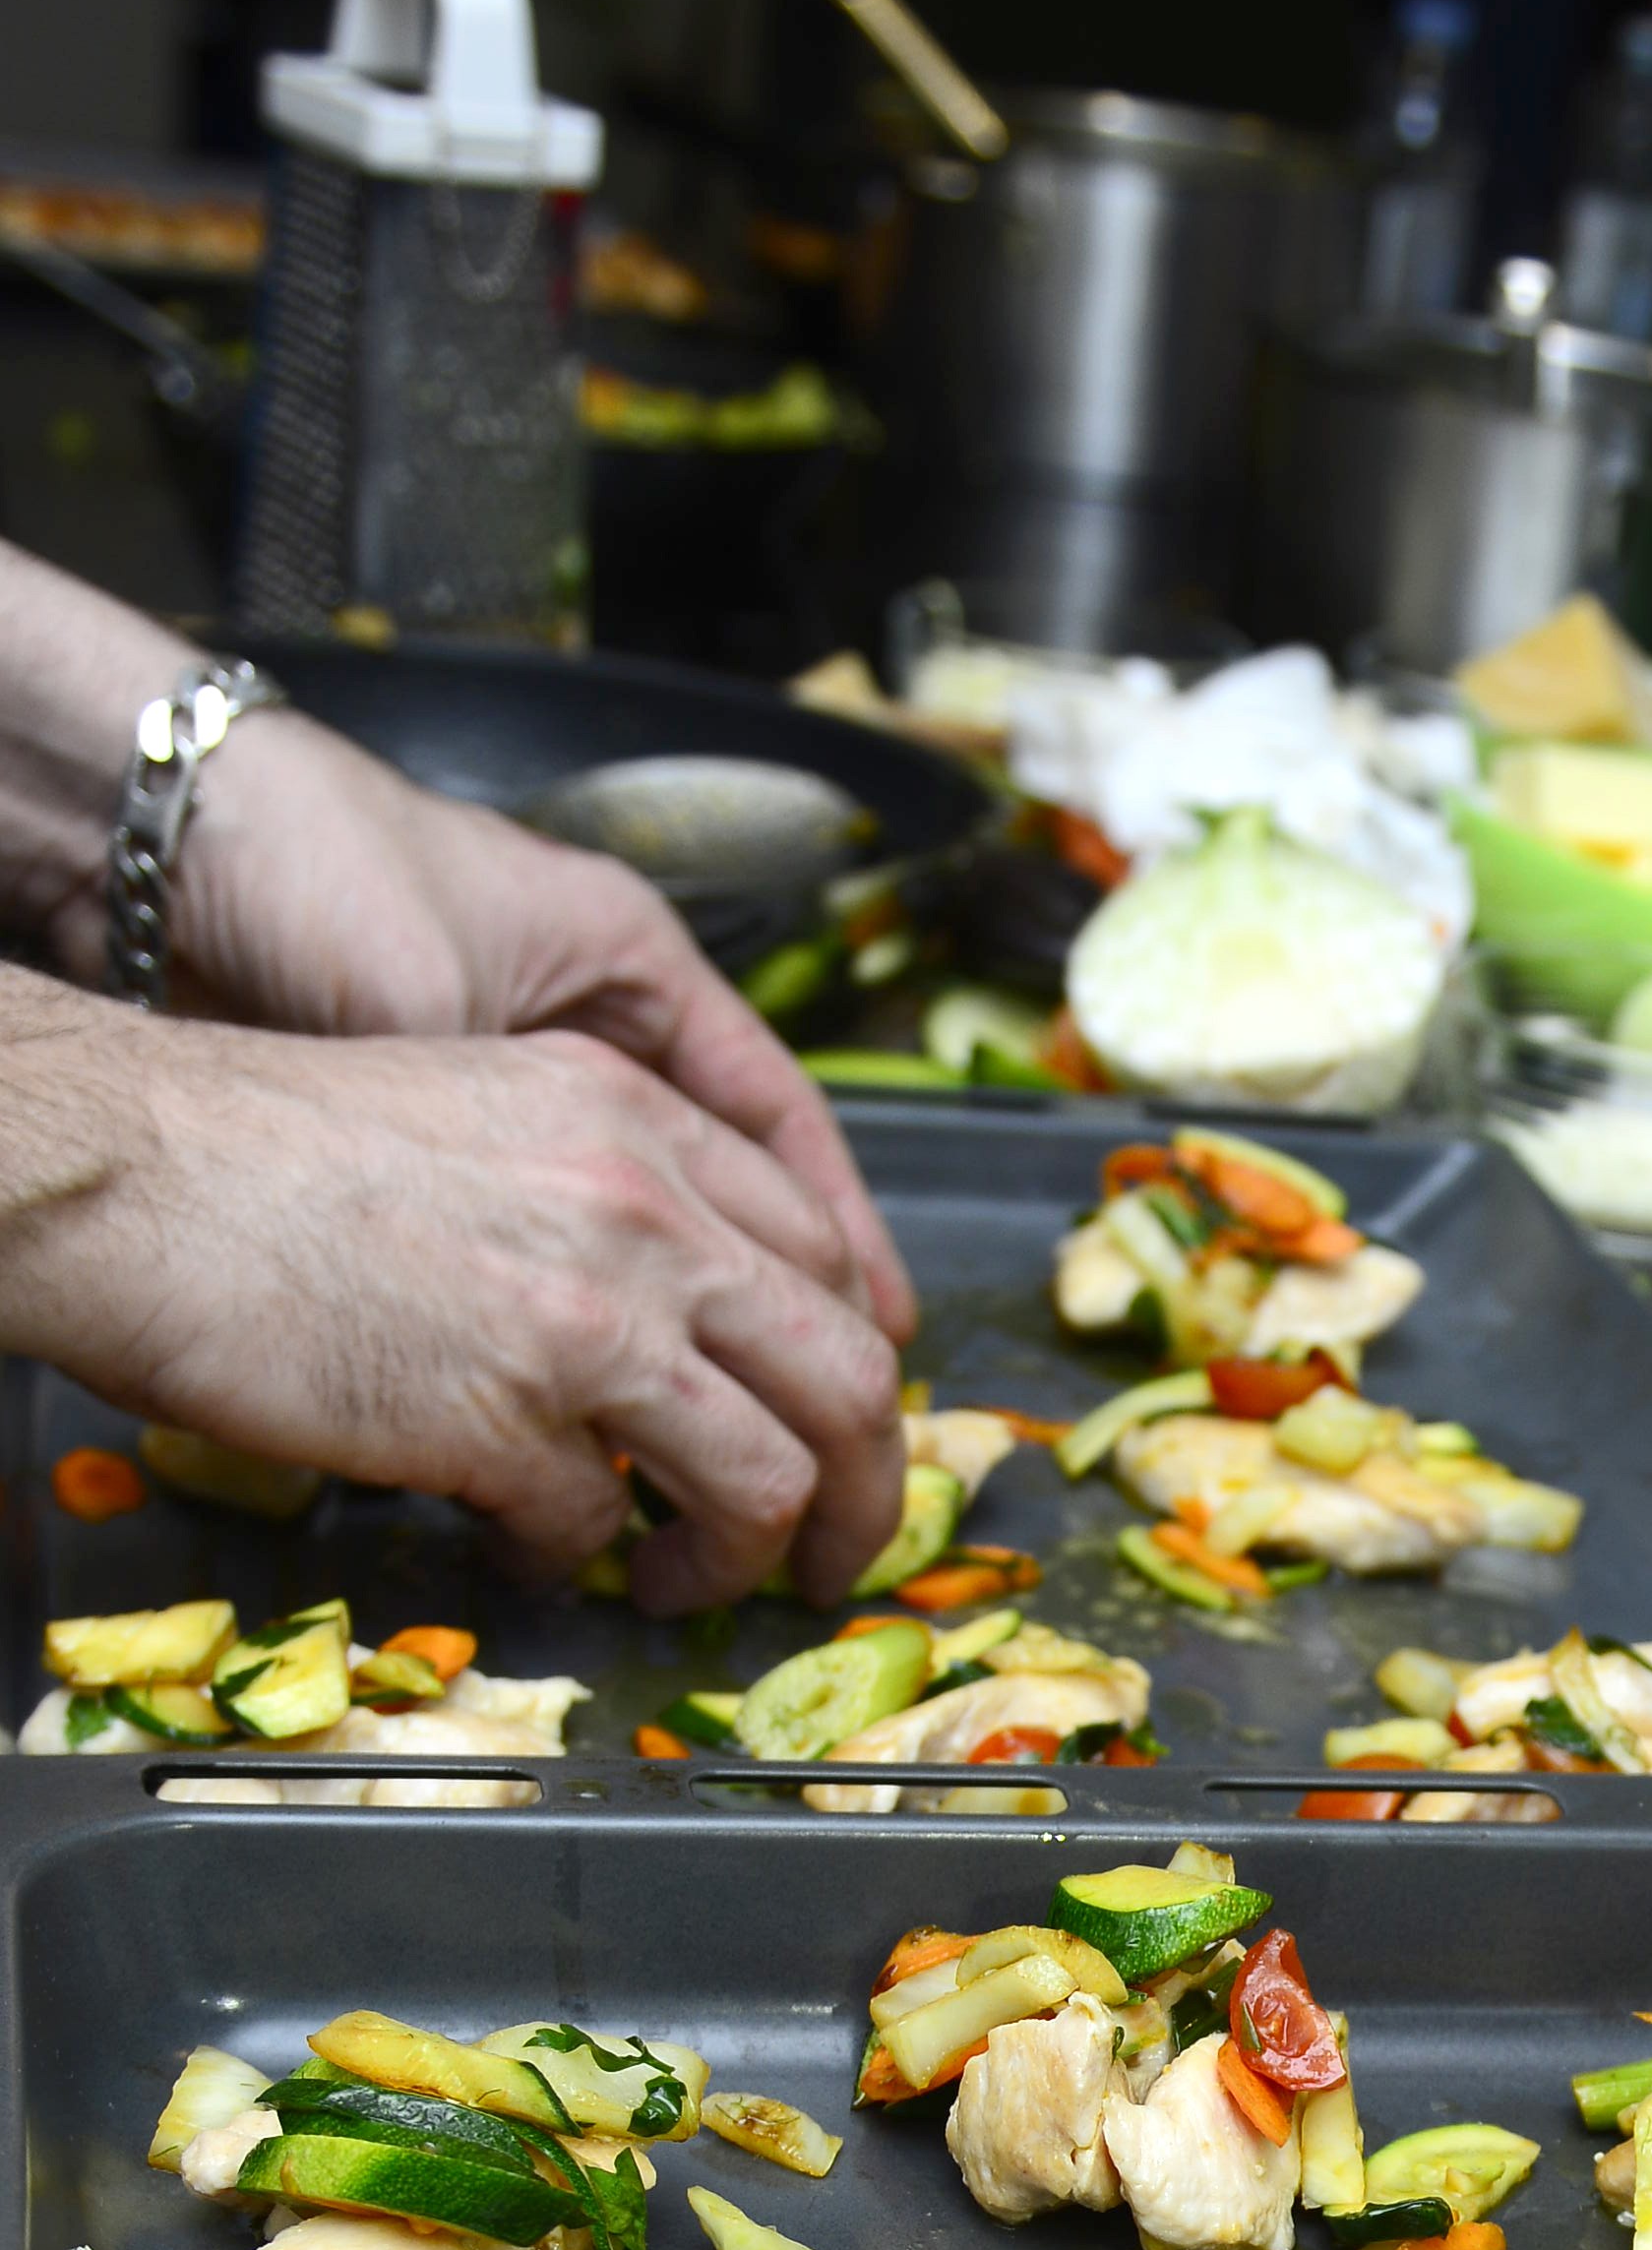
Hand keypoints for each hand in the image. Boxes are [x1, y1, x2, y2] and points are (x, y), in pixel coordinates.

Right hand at [0, 981, 908, 1612]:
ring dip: (736, 1560)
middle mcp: (648, 1210)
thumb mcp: (491, 1109)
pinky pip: (599, 1530)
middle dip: (870, 1494)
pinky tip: (529, 1557)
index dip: (858, 1362)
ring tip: (685, 1585)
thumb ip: (605, 1190)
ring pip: (767, 1479)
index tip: (843, 1426)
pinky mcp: (506, 1421)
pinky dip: (575, 1565)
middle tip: (839, 1557)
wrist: (139, 1172)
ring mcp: (589, 1319)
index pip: (829, 1255)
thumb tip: (674, 1319)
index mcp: (645, 1120)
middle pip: (850, 1378)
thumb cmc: (272, 1149)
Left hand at [158, 708, 917, 1344]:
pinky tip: (614, 1377)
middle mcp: (595, 1026)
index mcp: (632, 967)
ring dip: (702, 1311)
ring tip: (747, 1408)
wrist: (172, 840)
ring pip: (658, 1219)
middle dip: (795, 1294)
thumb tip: (585, 1279)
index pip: (775, 1114)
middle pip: (737, 1180)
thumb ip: (524, 1130)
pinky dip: (597, 1310)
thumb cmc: (323, 876)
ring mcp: (527, 1081)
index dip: (840, 1226)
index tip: (882, 1326)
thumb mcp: (450, 996)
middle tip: (838, 1401)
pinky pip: (561, 1240)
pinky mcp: (456, 1125)